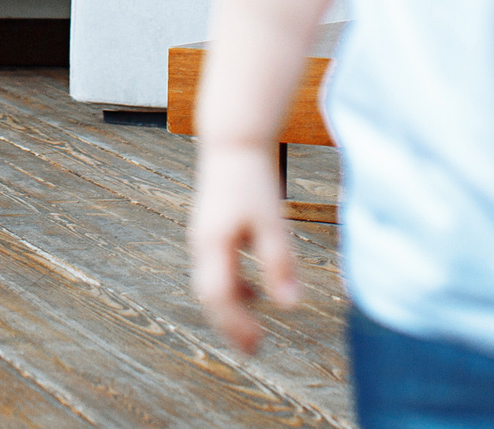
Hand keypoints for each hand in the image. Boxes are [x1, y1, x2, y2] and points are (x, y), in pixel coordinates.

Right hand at [188, 142, 299, 353]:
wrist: (232, 143)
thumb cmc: (252, 179)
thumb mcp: (272, 220)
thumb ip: (279, 262)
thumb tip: (291, 307)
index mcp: (212, 243)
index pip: (218, 296)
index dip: (235, 324)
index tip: (258, 343)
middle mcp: (201, 245)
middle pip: (209, 297)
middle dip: (230, 326)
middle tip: (254, 350)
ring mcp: (202, 239)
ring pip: (211, 286)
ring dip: (231, 311)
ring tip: (254, 333)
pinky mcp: (210, 233)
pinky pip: (216, 272)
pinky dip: (233, 291)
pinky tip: (255, 296)